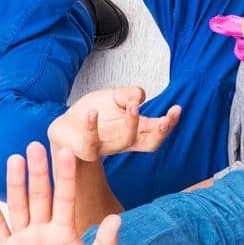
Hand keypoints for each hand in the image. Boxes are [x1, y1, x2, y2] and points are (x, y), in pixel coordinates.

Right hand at [0, 142, 119, 244]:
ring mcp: (24, 240)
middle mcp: (43, 230)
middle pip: (40, 195)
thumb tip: (116, 219)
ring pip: (18, 206)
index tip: (66, 151)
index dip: (65, 175)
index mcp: (65, 231)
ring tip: (14, 159)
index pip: (65, 197)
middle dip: (38, 171)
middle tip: (35, 145)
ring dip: (15, 183)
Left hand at [48, 87, 181, 163]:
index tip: (176, 108)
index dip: (169, 122)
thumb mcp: (114, 97)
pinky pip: (91, 142)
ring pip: (125, 141)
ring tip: (133, 106)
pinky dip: (92, 126)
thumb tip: (139, 95)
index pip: (158, 130)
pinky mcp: (87, 150)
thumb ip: (128, 93)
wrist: (67, 126)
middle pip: (150, 144)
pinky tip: (93, 112)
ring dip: (132, 124)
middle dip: (160, 133)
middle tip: (164, 120)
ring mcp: (107, 147)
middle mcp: (125, 141)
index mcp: (135, 130)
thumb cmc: (94, 113)